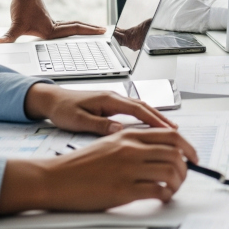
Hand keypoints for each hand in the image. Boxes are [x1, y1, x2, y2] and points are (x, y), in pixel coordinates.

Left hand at [0, 0, 104, 43]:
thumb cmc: (22, 6)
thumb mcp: (15, 24)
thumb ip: (10, 35)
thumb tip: (1, 42)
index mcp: (52, 30)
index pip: (75, 30)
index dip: (89, 31)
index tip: (101, 32)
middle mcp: (55, 27)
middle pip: (78, 27)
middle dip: (92, 30)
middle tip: (106, 31)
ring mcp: (53, 24)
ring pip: (73, 25)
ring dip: (85, 28)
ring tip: (96, 31)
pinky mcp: (49, 22)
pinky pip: (67, 26)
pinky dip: (76, 28)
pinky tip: (76, 32)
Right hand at [0, 128, 198, 214]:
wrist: (55, 178)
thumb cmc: (80, 165)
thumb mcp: (110, 143)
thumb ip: (134, 144)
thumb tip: (158, 153)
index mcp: (129, 135)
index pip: (171, 136)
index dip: (188, 148)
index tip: (193, 157)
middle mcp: (131, 148)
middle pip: (175, 154)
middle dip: (186, 168)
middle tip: (184, 178)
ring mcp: (128, 169)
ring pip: (170, 172)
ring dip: (178, 183)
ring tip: (172, 190)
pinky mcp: (123, 190)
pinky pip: (157, 191)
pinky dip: (166, 195)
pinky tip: (161, 198)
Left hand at [24, 81, 175, 133]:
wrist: (51, 100)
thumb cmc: (62, 110)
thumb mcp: (78, 121)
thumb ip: (99, 125)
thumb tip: (119, 131)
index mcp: (109, 100)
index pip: (138, 109)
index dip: (154, 120)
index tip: (168, 130)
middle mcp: (114, 97)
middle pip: (144, 106)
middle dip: (161, 118)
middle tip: (176, 131)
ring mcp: (113, 100)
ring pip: (140, 107)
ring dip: (155, 117)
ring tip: (169, 129)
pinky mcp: (110, 105)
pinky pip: (133, 110)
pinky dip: (145, 117)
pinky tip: (149, 126)